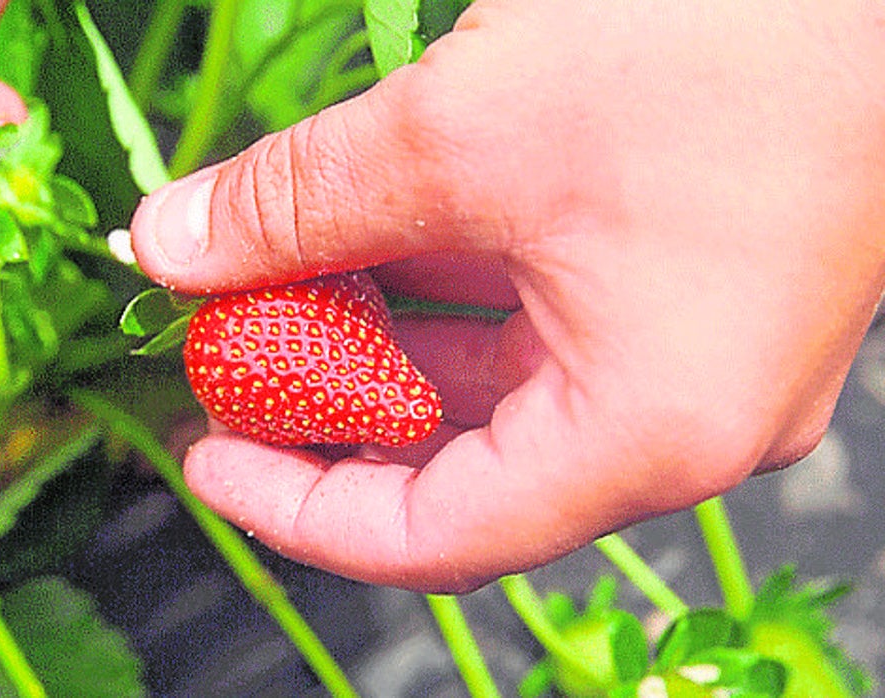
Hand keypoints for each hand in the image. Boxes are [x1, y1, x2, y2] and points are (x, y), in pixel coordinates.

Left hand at [129, 0, 884, 591]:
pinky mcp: (686, 288)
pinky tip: (364, 237)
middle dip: (325, 403)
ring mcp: (687, 354)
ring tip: (275, 281)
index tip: (206, 457)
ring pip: (493, 381)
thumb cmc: (728, 42)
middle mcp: (677, 419)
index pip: (433, 534)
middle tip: (226, 348)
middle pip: (456, 457)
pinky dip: (444, 288)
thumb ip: (296, 203)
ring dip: (377, 334)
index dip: (295, 506)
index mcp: (643, 432)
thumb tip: (174, 245)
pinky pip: (538, 320)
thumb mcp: (457, 134)